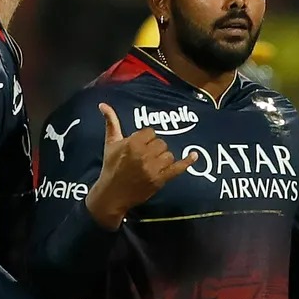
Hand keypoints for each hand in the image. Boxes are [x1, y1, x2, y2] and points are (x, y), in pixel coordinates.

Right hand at [85, 103, 197, 228]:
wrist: (112, 194)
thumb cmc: (111, 167)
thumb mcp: (110, 144)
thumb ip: (111, 122)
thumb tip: (103, 104)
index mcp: (132, 144)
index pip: (150, 132)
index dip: (145, 139)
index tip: (139, 146)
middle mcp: (143, 155)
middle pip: (161, 143)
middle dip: (154, 148)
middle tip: (144, 157)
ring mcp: (153, 169)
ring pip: (169, 154)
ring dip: (163, 158)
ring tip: (152, 164)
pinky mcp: (160, 180)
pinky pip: (177, 168)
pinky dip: (187, 162)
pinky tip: (194, 155)